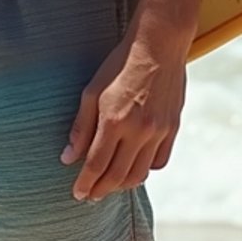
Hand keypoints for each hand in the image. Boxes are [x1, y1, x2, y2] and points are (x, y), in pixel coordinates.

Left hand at [60, 28, 186, 201]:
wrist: (159, 44)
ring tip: (109, 185)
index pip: (96, 165)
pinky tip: (133, 167)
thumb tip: (68, 157)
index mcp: (114, 120)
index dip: (85, 183)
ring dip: (122, 185)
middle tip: (90, 196)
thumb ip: (81, 127)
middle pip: (117, 176)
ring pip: (140, 174)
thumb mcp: (92, 90)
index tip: (78, 194)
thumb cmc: (120, 64)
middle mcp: (138, 130)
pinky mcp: (173, 128)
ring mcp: (159, 131)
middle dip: (101, 190)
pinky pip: (159, 162)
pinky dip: (145, 170)